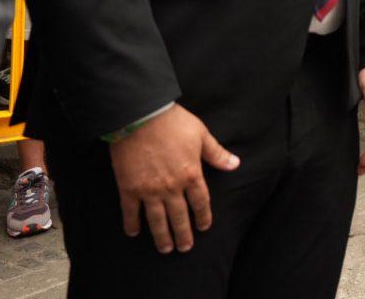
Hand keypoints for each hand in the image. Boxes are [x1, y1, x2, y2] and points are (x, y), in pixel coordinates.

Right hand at [107, 104, 238, 253]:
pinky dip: (131, 224)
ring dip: (162, 236)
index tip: (204, 227)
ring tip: (165, 249)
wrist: (141, 116)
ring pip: (157, 220)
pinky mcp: (129, 188)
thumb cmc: (174, 123)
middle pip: (180, 217)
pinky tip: (134, 233)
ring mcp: (149, 190)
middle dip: (183, 234)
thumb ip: (217, 153)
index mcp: (192, 174)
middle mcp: (172, 187)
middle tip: (185, 248)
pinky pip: (130, 211)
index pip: (201, 202)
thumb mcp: (201, 135)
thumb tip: (235, 164)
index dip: (203, 217)